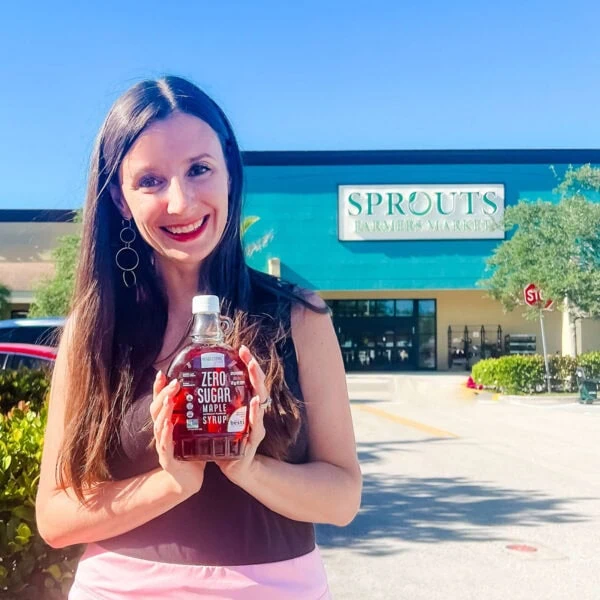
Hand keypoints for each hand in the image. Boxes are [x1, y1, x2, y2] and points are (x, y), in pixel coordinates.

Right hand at [150, 371, 205, 496]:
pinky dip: (165, 433)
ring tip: (170, 399)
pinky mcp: (167, 459)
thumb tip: (218, 392)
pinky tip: (168, 424)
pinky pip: (165, 444)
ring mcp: (162, 445)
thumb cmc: (193, 452)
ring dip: (164, 411)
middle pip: (156, 409)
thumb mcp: (197, 430)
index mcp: (168, 423)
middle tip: (174, 382)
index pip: (160, 402)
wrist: (189, 480)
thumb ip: (202, 414)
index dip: (159, 388)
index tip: (162, 373)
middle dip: (163, 394)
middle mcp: (162, 431)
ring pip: (158, 424)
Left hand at [216, 345, 268, 487]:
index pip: (249, 380)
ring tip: (254, 373)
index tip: (241, 348)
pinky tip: (254, 403)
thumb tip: (195, 381)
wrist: (235, 468)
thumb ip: (213, 402)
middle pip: (258, 386)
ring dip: (257, 386)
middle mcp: (255, 412)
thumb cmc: (228, 441)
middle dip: (254, 370)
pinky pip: (255, 425)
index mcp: (246, 405)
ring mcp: (256, 425)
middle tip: (249, 357)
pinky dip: (255, 413)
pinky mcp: (253, 440)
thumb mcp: (220, 417)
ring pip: (260, 402)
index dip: (247, 364)